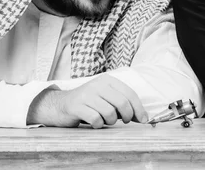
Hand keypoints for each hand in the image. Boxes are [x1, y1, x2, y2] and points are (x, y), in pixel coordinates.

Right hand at [26, 75, 147, 128]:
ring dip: (111, 121)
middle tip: (125, 121)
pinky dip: (98, 125)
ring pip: (110, 112)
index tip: (144, 120)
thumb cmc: (88, 103)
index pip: (129, 93)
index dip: (139, 108)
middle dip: (128, 116)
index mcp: (107, 80)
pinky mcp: (77, 106)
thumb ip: (123, 105)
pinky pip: (96, 119)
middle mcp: (97, 84)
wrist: (60, 105)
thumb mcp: (106, 98)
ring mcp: (86, 94)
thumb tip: (143, 117)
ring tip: (105, 120)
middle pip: (122, 103)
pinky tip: (94, 122)